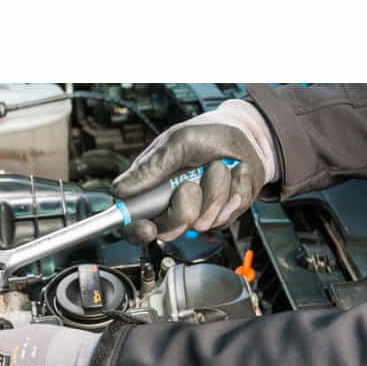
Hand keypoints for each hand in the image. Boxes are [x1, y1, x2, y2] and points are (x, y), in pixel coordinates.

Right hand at [112, 100, 276, 243]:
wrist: (246, 135)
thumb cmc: (207, 134)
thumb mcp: (177, 142)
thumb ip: (150, 167)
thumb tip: (120, 190)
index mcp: (151, 190)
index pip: (133, 223)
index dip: (137, 230)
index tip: (147, 227)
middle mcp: (172, 206)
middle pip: (169, 230)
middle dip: (184, 208)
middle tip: (190, 183)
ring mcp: (198, 214)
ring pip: (203, 223)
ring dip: (216, 191)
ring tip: (217, 167)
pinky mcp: (221, 216)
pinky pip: (227, 216)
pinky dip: (234, 191)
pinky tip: (232, 176)